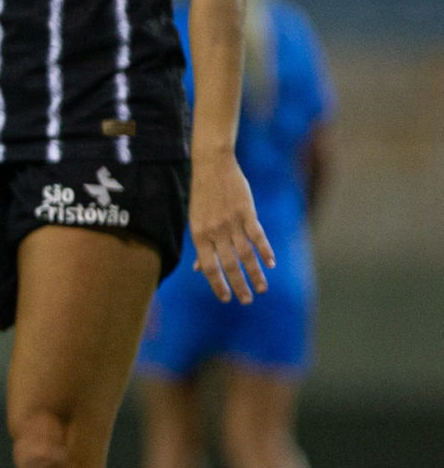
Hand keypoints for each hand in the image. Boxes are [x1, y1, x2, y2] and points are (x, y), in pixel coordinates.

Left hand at [188, 146, 274, 302]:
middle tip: (247, 301)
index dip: (217, 284)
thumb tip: (199, 270)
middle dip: (238, 285)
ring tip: (262, 289)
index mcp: (199, 235)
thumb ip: (201, 246)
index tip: (226, 299)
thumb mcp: (196, 220)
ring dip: (255, 273)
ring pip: (246, 254)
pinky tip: (271, 264)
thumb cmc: (203, 196)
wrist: (212, 166)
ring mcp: (231, 222)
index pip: (208, 267)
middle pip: (229, 265)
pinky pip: (258, 236)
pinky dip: (265, 251)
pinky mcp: (247, 213)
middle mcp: (215, 231)